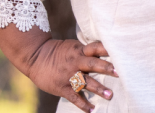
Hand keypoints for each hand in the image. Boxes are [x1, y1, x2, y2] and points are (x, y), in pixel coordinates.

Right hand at [0, 19, 118, 112]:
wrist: (35, 57)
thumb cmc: (57, 52)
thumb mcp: (72, 47)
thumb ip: (87, 51)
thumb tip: (106, 52)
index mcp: (79, 50)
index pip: (95, 48)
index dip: (106, 49)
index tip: (119, 51)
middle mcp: (75, 62)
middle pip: (92, 64)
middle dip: (105, 68)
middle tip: (118, 73)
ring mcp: (68, 75)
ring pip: (85, 81)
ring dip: (98, 88)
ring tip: (109, 94)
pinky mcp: (62, 87)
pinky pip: (74, 97)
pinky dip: (83, 104)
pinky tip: (91, 110)